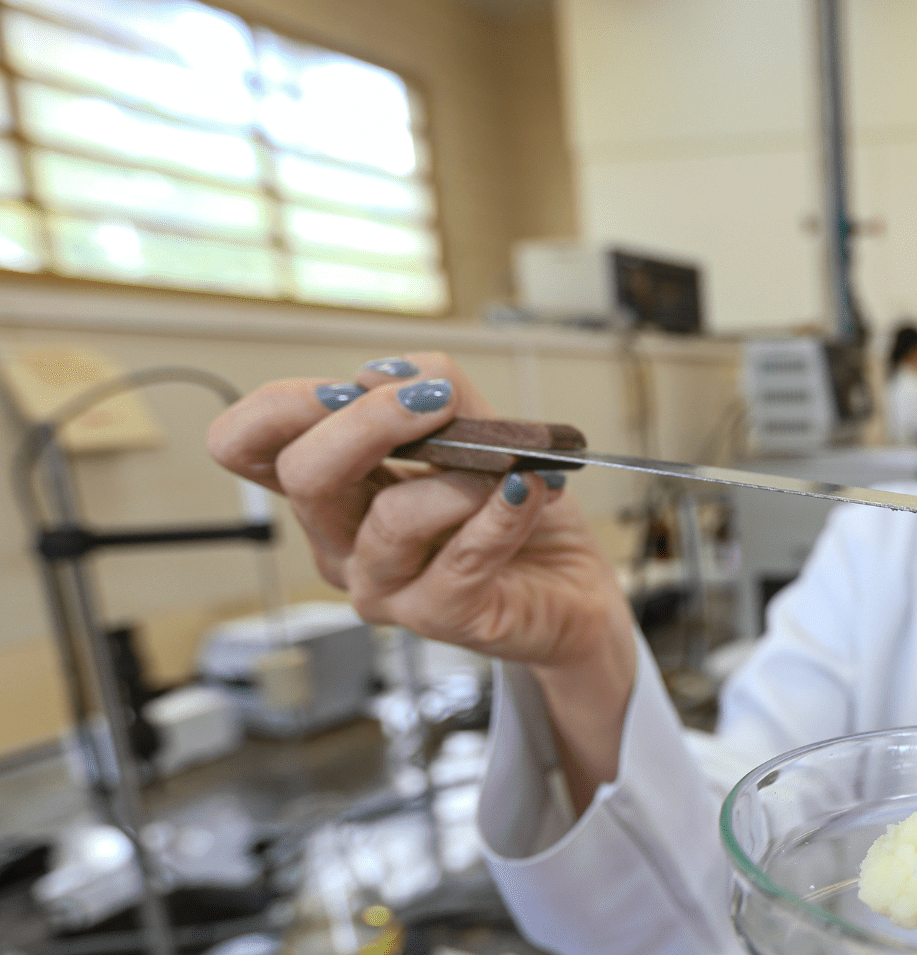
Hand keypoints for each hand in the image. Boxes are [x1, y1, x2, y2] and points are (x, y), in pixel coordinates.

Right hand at [208, 353, 635, 804]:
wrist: (571, 586)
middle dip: (372, 422)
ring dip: (460, 477)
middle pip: (305, 475)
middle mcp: (341, 541)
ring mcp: (384, 586)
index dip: (282, 407)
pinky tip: (527, 491)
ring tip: (509, 465)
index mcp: (333, 488)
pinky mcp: (439, 617)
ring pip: (391, 519)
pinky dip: (502, 514)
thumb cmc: (515, 510)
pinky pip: (463, 559)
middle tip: (438, 403)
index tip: (354, 387)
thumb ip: (442, 393)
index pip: (246, 445)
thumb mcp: (482, 433)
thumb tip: (394, 373)